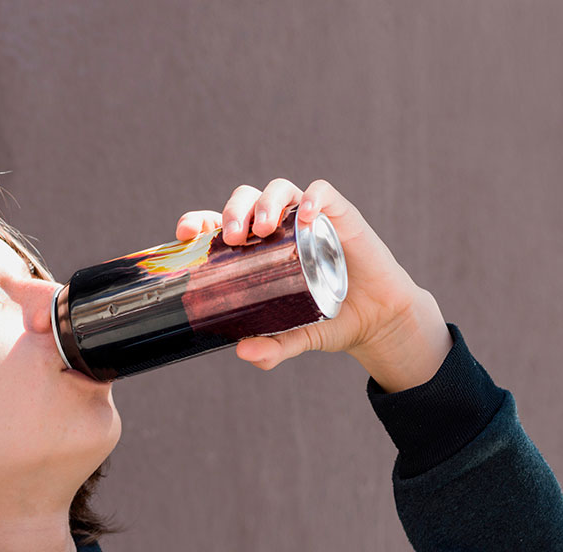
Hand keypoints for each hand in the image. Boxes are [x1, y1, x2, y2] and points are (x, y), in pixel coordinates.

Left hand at [175, 178, 452, 392]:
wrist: (376, 319)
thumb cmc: (329, 320)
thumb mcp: (296, 337)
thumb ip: (272, 348)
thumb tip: (243, 352)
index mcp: (257, 250)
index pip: (219, 224)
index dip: (199, 222)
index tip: (186, 233)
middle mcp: (280, 228)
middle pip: (247, 200)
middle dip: (234, 212)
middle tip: (233, 239)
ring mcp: (309, 218)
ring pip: (281, 189)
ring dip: (267, 202)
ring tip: (264, 227)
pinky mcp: (340, 215)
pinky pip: (323, 192)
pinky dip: (313, 198)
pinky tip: (308, 217)